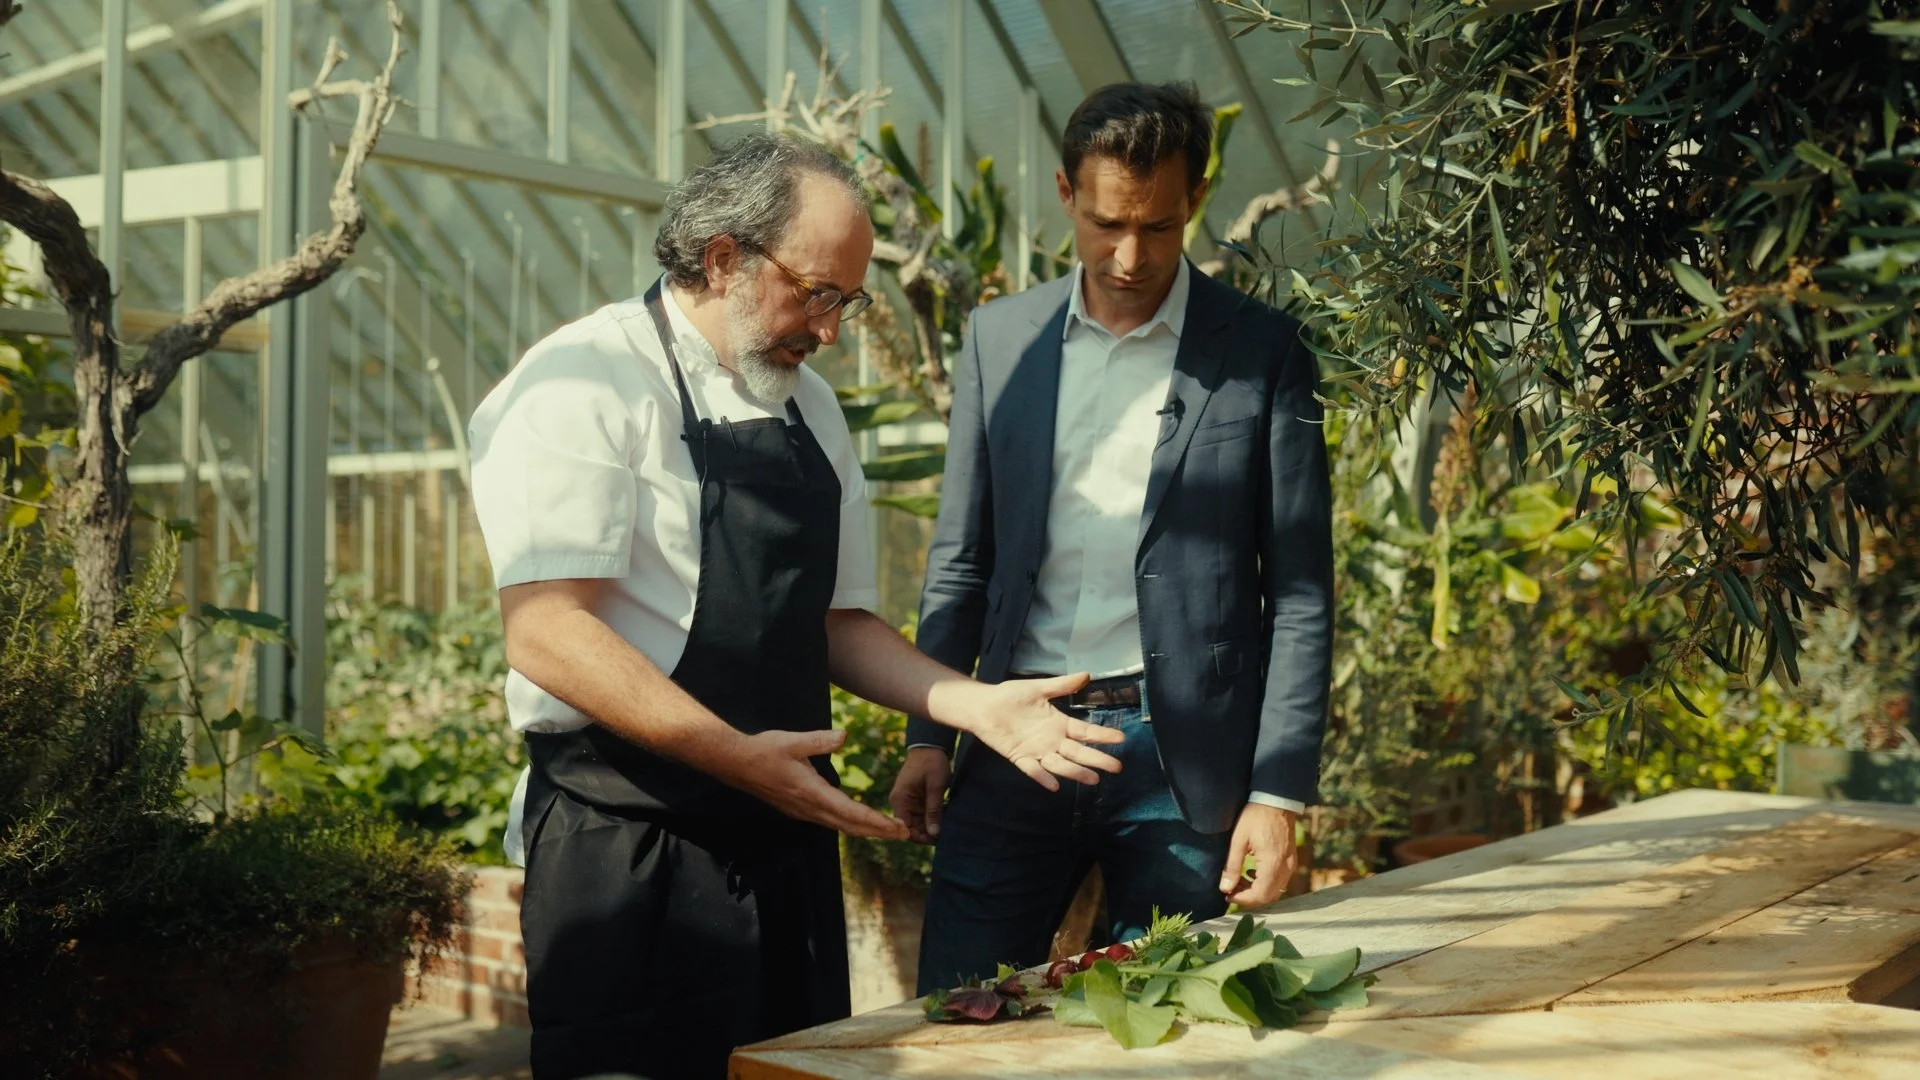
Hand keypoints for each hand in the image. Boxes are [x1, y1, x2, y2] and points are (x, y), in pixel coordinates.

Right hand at [728, 729, 908, 840]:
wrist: (735, 763)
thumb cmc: (764, 750)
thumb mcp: (794, 741)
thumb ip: (820, 740)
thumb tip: (844, 736)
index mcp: (812, 793)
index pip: (851, 813)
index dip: (876, 822)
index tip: (897, 828)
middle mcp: (809, 807)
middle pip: (850, 826)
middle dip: (878, 831)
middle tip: (905, 833)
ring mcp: (802, 811)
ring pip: (839, 826)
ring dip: (865, 829)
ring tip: (888, 830)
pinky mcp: (798, 809)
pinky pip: (829, 821)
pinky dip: (849, 824)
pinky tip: (857, 821)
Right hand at [889, 746, 951, 843]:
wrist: (930, 745)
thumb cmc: (932, 763)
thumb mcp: (935, 787)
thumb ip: (934, 810)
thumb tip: (934, 833)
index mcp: (900, 800)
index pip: (905, 828)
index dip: (920, 837)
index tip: (936, 839)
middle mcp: (900, 802)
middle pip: (912, 826)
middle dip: (928, 832)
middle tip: (946, 834)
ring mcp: (907, 800)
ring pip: (918, 821)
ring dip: (932, 824)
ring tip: (948, 826)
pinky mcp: (915, 798)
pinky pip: (922, 813)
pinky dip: (933, 816)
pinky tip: (945, 817)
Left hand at [943, 673, 1125, 790]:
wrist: (983, 705)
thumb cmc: (1010, 696)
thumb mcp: (1039, 688)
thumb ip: (1062, 685)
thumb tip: (1087, 675)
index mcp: (1059, 723)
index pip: (1085, 732)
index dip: (1103, 735)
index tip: (1121, 738)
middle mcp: (1052, 740)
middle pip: (1079, 752)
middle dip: (1098, 759)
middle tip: (1117, 766)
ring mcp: (1037, 751)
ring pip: (1061, 764)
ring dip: (1076, 772)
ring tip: (1094, 779)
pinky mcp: (1020, 757)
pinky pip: (1033, 770)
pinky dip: (1043, 777)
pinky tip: (1054, 786)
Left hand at [1219, 802, 1299, 908]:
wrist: (1276, 799)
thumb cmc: (1255, 816)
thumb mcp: (1238, 840)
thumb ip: (1232, 866)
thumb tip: (1225, 888)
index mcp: (1273, 863)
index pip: (1260, 895)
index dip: (1242, 900)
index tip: (1227, 895)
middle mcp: (1286, 867)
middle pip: (1269, 896)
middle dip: (1249, 898)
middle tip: (1231, 891)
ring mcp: (1291, 864)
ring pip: (1275, 890)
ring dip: (1257, 891)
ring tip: (1238, 882)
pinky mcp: (1291, 859)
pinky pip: (1280, 881)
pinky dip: (1265, 883)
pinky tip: (1251, 873)